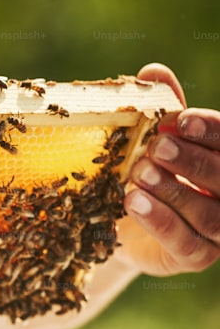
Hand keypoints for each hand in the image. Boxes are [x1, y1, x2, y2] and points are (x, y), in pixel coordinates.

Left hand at [117, 63, 219, 276]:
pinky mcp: (196, 258)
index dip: (212, 130)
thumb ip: (160, 108)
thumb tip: (154, 71)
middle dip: (191, 160)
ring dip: (174, 191)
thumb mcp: (151, 139)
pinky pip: (185, 243)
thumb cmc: (145, 171)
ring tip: (140, 173)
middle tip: (156, 147)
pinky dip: (161, 222)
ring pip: (210, 214)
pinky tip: (135, 203)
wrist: (119, 223)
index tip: (180, 120)